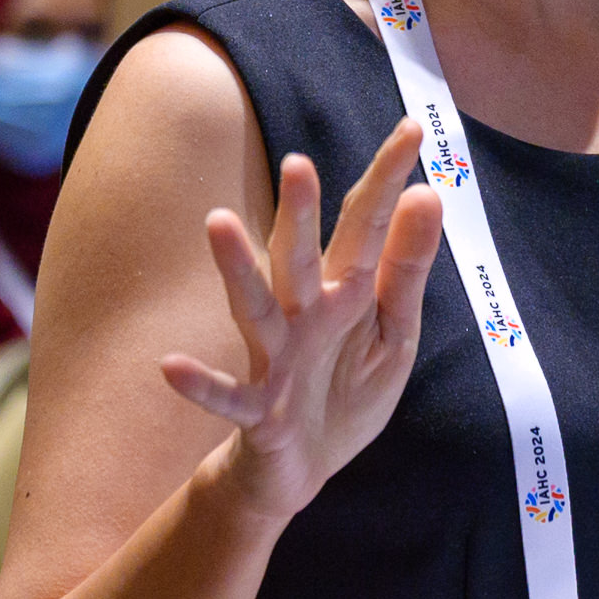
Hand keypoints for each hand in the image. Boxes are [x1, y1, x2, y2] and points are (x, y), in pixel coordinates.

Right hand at [165, 124, 440, 523]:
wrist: (301, 470)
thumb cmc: (345, 391)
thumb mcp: (393, 332)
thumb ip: (405, 269)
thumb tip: (427, 194)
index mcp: (344, 293)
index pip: (366, 227)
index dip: (387, 180)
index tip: (413, 128)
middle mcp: (304, 316)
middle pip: (301, 256)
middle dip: (301, 212)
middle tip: (300, 162)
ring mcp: (275, 360)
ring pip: (254, 308)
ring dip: (236, 269)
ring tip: (217, 223)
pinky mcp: (258, 410)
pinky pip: (228, 396)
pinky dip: (201, 384)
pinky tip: (170, 367)